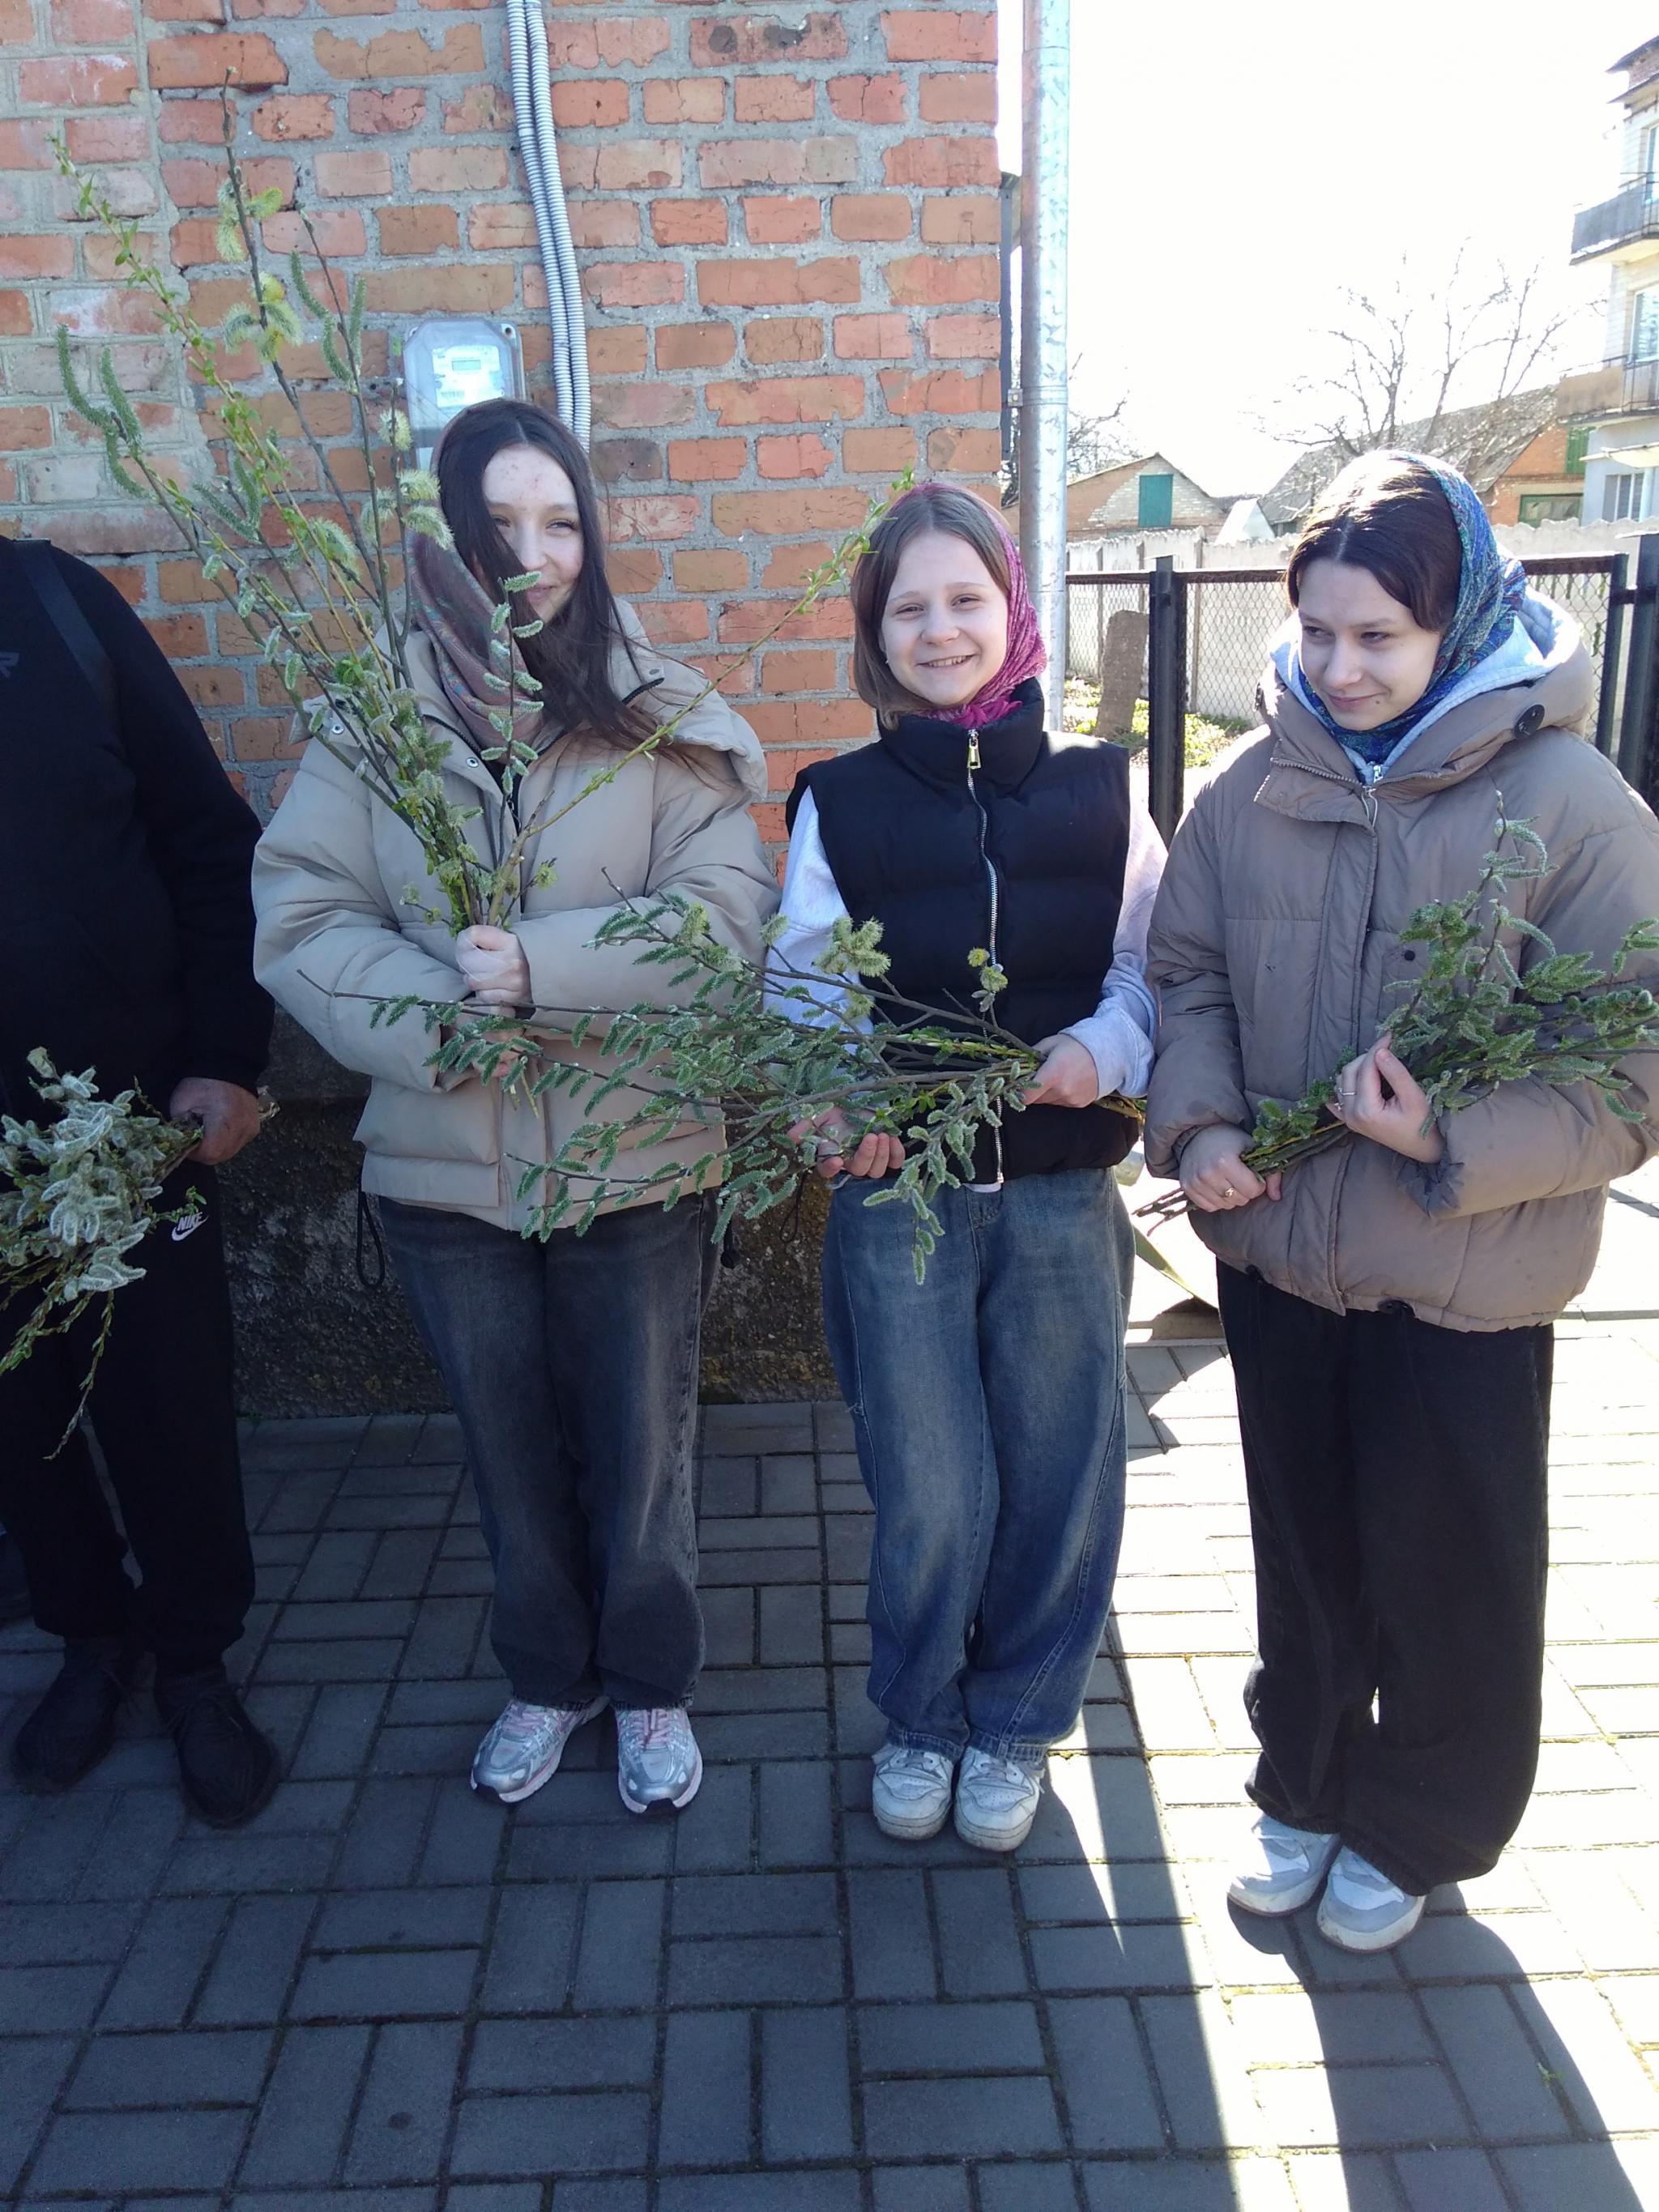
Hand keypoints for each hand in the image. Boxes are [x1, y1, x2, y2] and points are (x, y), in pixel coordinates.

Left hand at [168, 1077, 262, 1165]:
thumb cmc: (202, 1083)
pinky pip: (237, 1144)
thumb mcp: (181, 1104)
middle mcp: (243, 1128)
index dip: (195, 1152)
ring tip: (207, 1130)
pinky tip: (219, 1128)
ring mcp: (251, 1129)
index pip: (210, 1153)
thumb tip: (183, 1146)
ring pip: (229, 1153)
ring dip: (215, 1147)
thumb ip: (180, 1130)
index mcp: (225, 1120)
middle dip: (204, 1151)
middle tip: (195, 1136)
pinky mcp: (254, 1129)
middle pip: (220, 1156)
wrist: (228, 1065)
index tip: (187, 1141)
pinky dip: (225, 1141)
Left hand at [455, 924, 530, 1006]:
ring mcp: (513, 984)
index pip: (472, 935)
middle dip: (465, 961)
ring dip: (473, 978)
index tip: (468, 943)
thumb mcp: (510, 938)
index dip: (464, 940)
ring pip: (472, 982)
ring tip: (483, 974)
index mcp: (511, 942)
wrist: (554, 970)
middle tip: (471, 960)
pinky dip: (484, 992)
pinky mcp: (513, 999)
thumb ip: (486, 938)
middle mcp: (511, 963)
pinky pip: (484, 997)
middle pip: (467, 961)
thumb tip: (463, 944)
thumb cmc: (526, 953)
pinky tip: (492, 986)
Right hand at [787, 1108, 905, 1181]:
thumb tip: (790, 1137)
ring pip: (877, 1170)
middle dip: (866, 1156)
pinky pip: (896, 1162)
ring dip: (881, 1154)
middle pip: (859, 1171)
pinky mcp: (888, 1153)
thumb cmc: (839, 1111)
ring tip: (881, 1135)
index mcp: (832, 1154)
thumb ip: (806, 1125)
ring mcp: (871, 1159)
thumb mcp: (820, 1113)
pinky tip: (892, 1137)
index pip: (827, 1170)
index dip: (831, 1168)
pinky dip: (896, 1153)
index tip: (837, 1161)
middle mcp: (851, 1161)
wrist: (860, 1101)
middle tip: (870, 1137)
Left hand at [1024, 1033, 1100, 1108]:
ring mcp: (1071, 1099)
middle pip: (1036, 1100)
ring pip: (1049, 1101)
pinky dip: (1061, 1095)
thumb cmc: (1076, 1045)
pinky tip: (1068, 1082)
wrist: (1106, 1052)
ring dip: (1048, 1093)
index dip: (1020, 1092)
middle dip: (1034, 1090)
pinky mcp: (1079, 1103)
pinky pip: (1062, 1103)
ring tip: (1058, 1077)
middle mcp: (1061, 1090)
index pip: (1026, 1096)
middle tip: (1041, 1076)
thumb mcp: (1051, 1043)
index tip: (1019, 1085)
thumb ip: (1031, 1055)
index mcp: (1052, 1075)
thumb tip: (1017, 1064)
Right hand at [1179, 1123, 1281, 1213]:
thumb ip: (1271, 1172)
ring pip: (1225, 1205)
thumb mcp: (1252, 1147)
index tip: (1254, 1174)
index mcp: (1225, 1161)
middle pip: (1239, 1200)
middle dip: (1245, 1191)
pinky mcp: (1187, 1187)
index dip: (1258, 1184)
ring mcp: (1195, 1182)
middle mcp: (1208, 1173)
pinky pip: (1209, 1207)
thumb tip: (1277, 1197)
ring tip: (1230, 1181)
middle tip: (1242, 1177)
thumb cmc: (1229, 1139)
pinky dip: (1217, 1201)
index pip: (1252, 1190)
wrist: (1197, 1133)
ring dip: (1232, 1197)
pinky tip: (1218, 1186)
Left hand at [1333, 1035, 1443, 1162]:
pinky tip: (1360, 1077)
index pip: (1365, 1069)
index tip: (1391, 1035)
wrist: (1424, 1150)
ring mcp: (1348, 1118)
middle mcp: (1351, 1113)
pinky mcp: (1350, 1120)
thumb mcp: (1415, 1099)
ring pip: (1342, 1081)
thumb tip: (1380, 1051)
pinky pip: (1338, 1096)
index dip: (1377, 1048)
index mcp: (1366, 1109)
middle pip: (1349, 1072)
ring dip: (1357, 1067)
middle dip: (1367, 1056)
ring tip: (1379, 1062)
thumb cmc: (1423, 1126)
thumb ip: (1396, 1074)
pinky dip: (1347, 1083)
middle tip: (1388, 1048)